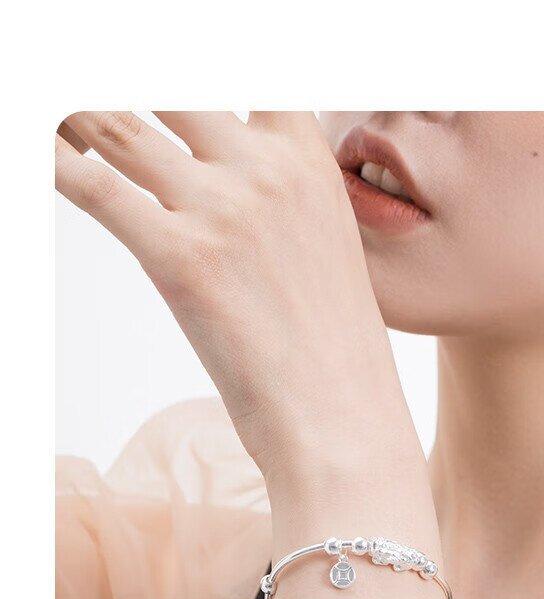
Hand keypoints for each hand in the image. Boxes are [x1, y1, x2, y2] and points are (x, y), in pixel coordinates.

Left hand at [55, 111, 418, 487]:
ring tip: (54, 118)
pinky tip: (39, 152)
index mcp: (305, 159)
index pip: (239, 73)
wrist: (343, 422)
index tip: (162, 95)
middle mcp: (264, 169)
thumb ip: (276, 197)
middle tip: (89, 109)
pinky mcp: (181, 259)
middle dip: (119, 90)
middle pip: (168, 87)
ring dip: (75, 118)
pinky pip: (95, 188)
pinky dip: (54, 163)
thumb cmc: (334, 352)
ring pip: (117, 124)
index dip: (191, 80)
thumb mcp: (321, 248)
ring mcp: (223, 210)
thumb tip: (217, 187)